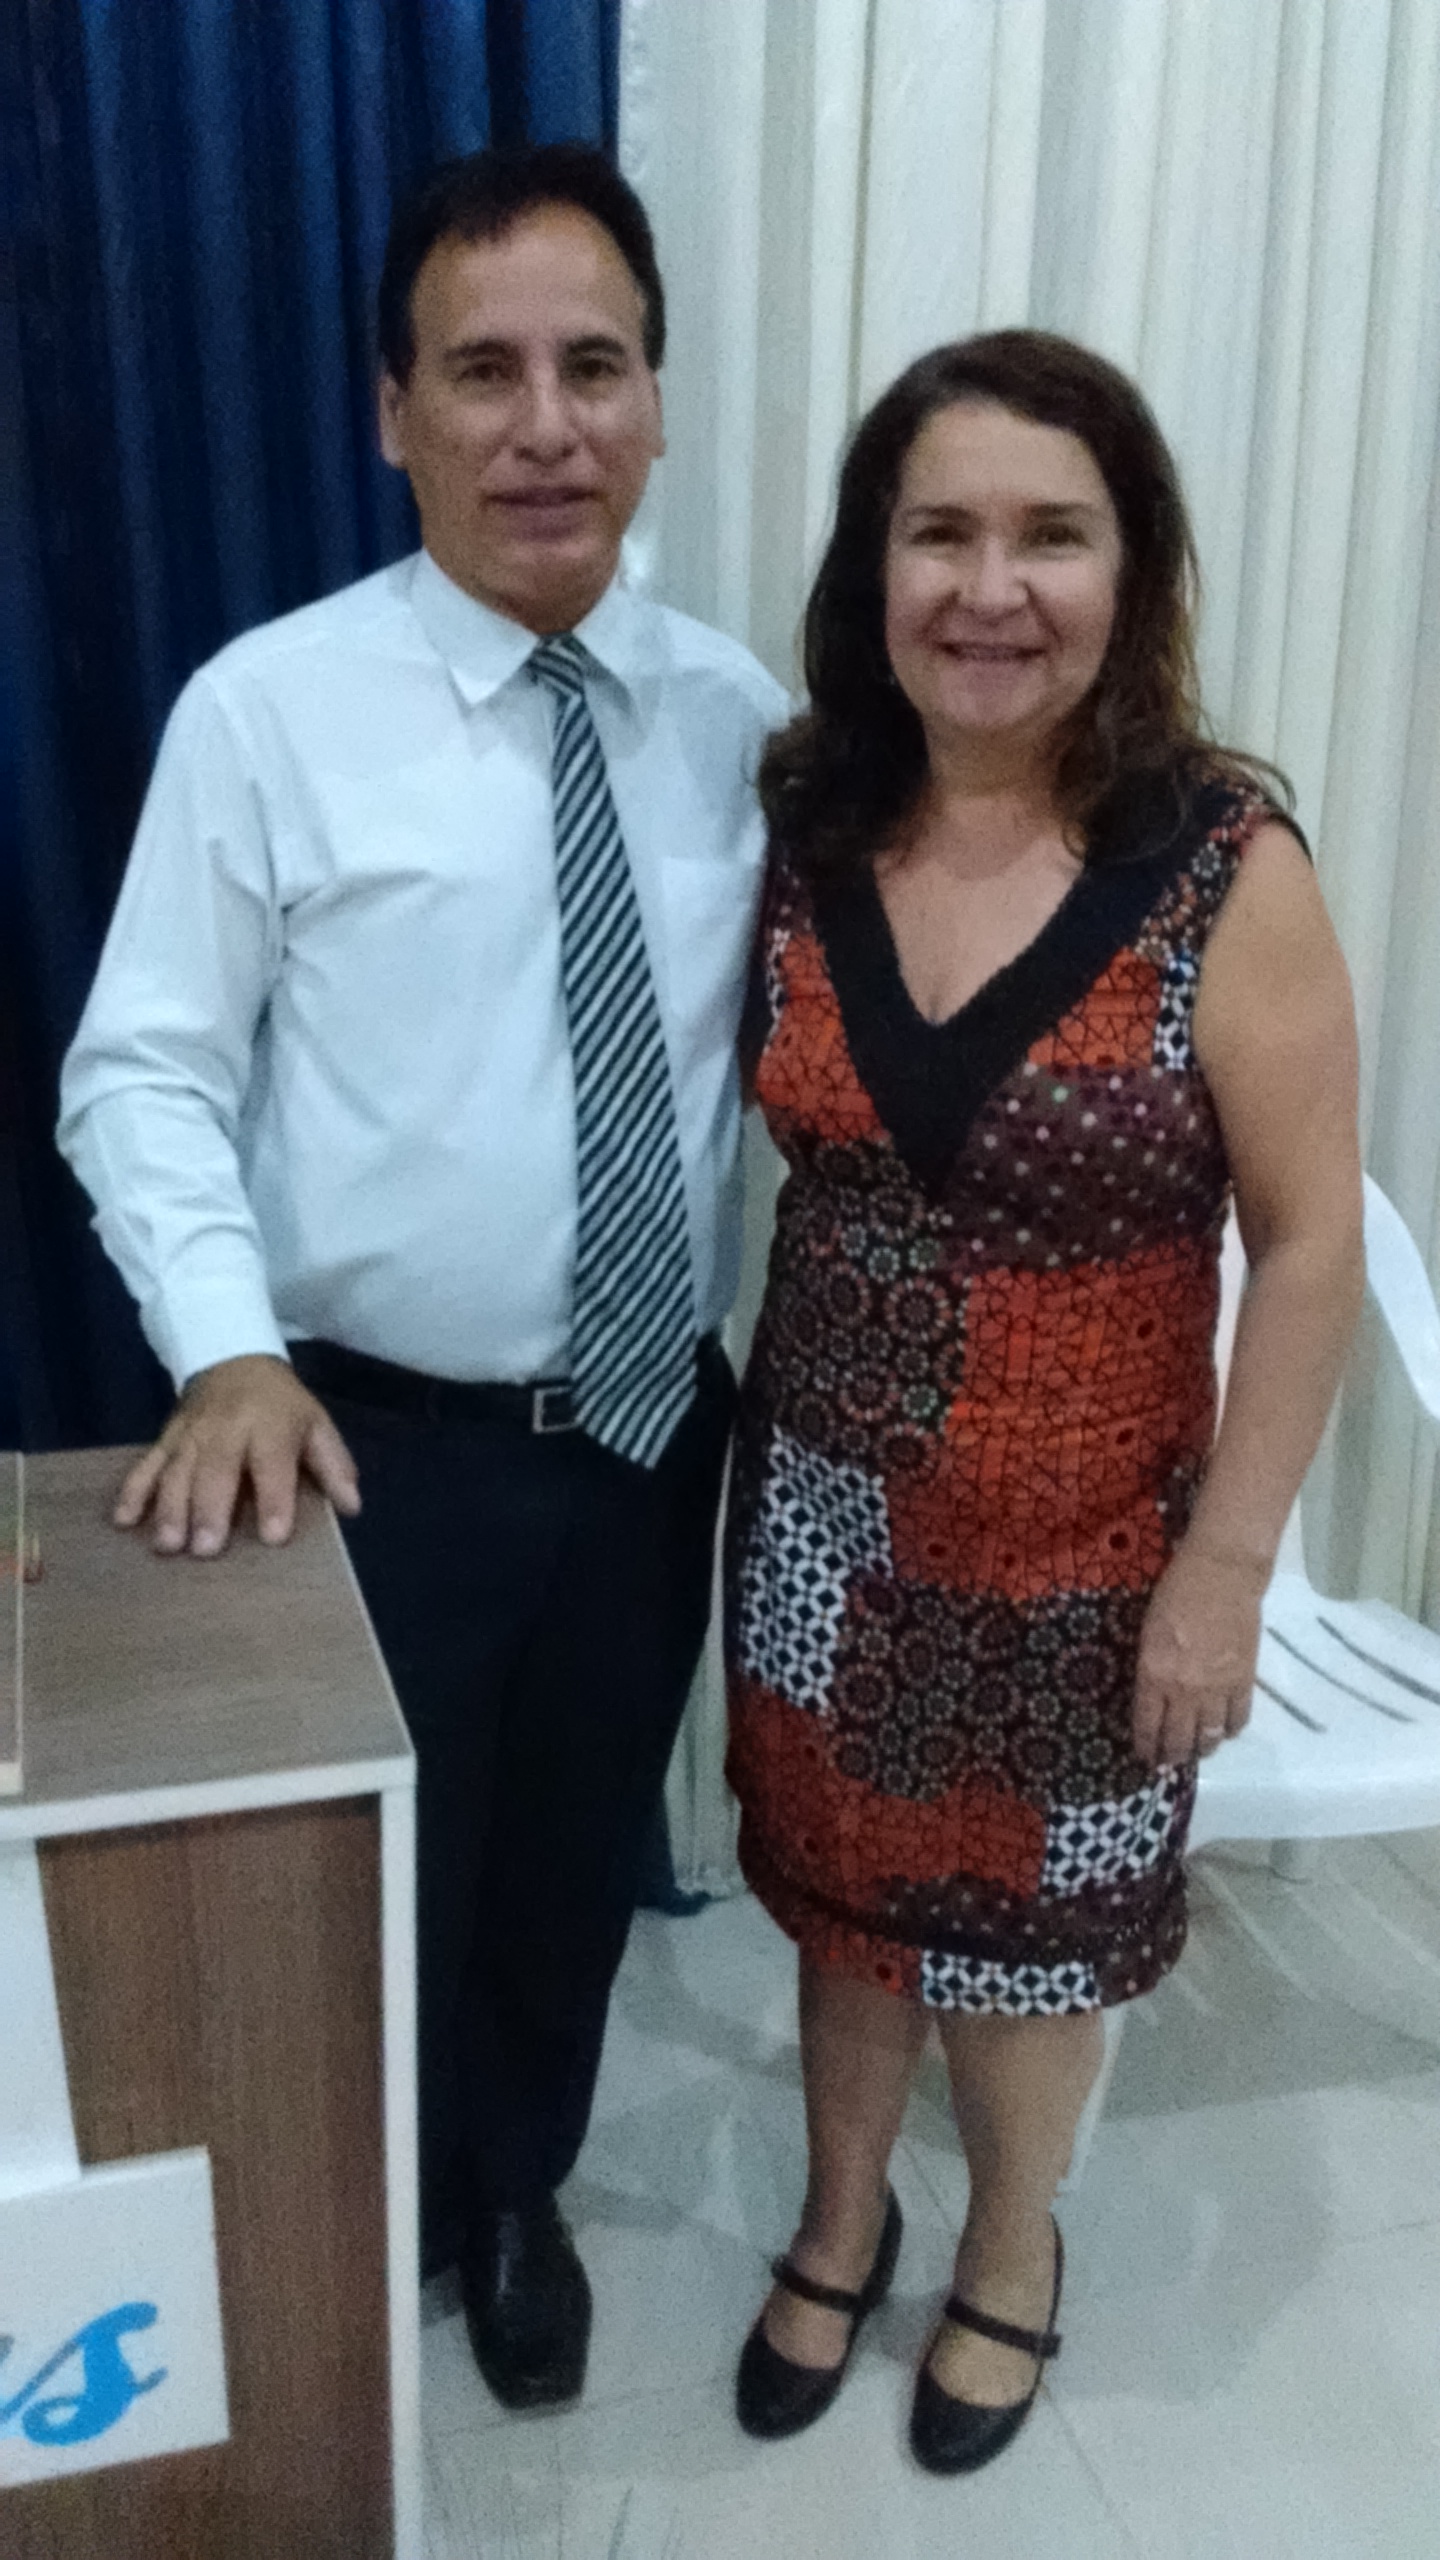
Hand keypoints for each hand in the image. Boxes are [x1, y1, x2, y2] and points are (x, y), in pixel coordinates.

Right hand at [113, 1354, 360, 1557]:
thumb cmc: (281, 1406)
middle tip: (205, 1549)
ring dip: (170, 1507)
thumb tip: (352, 1507)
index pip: (272, 1463)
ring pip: (177, 1471)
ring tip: (167, 1545)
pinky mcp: (166, 1438)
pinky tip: (123, 1520)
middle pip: (216, 1470)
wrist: (233, 1358)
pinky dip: (133, 1491)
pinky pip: (146, 1464)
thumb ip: (334, 1466)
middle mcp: (227, 1429)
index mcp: (270, 1426)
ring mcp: (191, 1434)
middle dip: (209, 1509)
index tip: (273, 1536)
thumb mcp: (316, 1425)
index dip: (275, 1499)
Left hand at [1132, 1541, 1264, 1769]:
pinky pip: (1239, 1720)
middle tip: (1169, 1760)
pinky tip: (1226, 1730)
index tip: (1146, 1757)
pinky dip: (1232, 1730)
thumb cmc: (1176, 1593)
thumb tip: (1153, 1697)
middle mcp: (1184, 1690)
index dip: (1146, 1748)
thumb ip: (1150, 1669)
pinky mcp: (1245, 1681)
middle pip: (1179, 1741)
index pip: (1148, 1726)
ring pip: (1210, 1737)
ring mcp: (1217, 1689)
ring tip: (1198, 1749)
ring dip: (1203, 1749)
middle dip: (1172, 1756)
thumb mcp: (1147, 1632)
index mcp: (1154, 1674)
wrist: (1222, 1574)